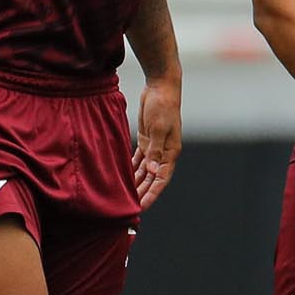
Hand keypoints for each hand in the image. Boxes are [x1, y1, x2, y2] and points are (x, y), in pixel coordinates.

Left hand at [129, 74, 179, 209]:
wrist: (162, 87)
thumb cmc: (163, 106)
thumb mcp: (157, 128)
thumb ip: (154, 150)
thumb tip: (153, 170)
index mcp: (171, 152)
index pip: (161, 179)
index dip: (152, 194)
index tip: (142, 207)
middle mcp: (164, 152)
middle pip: (153, 178)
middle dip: (143, 192)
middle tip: (130, 207)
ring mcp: (155, 146)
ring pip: (145, 170)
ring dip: (137, 182)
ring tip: (125, 195)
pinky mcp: (147, 139)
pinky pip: (139, 158)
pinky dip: (132, 168)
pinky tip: (123, 176)